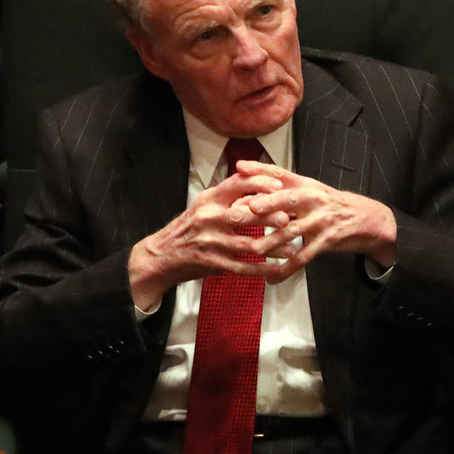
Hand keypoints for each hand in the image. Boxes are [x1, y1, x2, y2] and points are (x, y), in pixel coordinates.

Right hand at [128, 168, 290, 310]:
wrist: (161, 256)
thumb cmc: (189, 229)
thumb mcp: (204, 206)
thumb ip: (227, 198)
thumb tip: (259, 189)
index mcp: (209, 198)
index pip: (237, 183)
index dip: (260, 182)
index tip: (280, 185)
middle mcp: (209, 217)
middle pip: (245, 213)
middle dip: (271, 216)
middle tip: (291, 218)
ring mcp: (210, 241)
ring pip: (247, 243)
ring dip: (272, 247)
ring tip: (292, 249)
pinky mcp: (211, 262)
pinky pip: (241, 267)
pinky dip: (261, 270)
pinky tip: (277, 270)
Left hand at [229, 162, 397, 274]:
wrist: (367, 219)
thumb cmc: (331, 204)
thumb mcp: (311, 190)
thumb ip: (285, 188)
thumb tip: (252, 185)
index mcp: (305, 184)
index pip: (280, 173)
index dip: (260, 169)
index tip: (239, 168)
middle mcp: (312, 199)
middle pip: (287, 199)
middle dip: (266, 204)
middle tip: (247, 209)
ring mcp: (320, 220)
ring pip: (293, 230)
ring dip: (272, 240)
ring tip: (255, 248)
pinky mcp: (326, 240)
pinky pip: (304, 257)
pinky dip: (287, 269)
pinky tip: (273, 278)